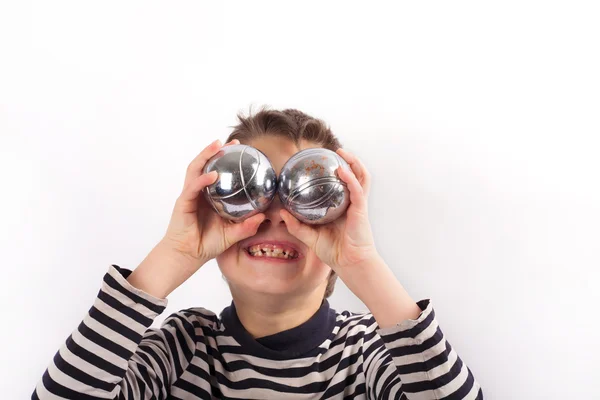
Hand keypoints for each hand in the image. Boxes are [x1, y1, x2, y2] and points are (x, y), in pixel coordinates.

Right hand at [163, 138, 265, 265]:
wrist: (187, 256)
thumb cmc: (206, 244)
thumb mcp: (232, 234)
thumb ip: (246, 226)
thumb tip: (263, 217)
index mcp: (209, 197)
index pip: (216, 172)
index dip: (225, 159)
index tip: (240, 149)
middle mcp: (198, 192)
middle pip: (204, 165)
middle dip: (215, 150)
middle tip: (232, 142)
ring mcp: (189, 196)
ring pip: (195, 169)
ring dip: (205, 156)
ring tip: (217, 146)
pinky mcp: (183, 203)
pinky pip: (192, 188)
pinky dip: (202, 180)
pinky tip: (212, 174)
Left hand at [279, 148, 378, 273]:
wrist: (349, 264)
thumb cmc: (334, 252)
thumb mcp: (310, 237)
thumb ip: (296, 225)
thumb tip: (281, 212)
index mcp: (341, 207)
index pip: (340, 184)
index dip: (335, 171)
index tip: (322, 161)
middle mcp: (351, 202)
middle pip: (354, 175)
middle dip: (348, 160)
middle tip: (334, 150)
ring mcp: (357, 205)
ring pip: (361, 177)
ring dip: (353, 162)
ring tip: (341, 152)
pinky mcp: (360, 210)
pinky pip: (357, 190)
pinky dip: (350, 178)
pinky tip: (341, 170)